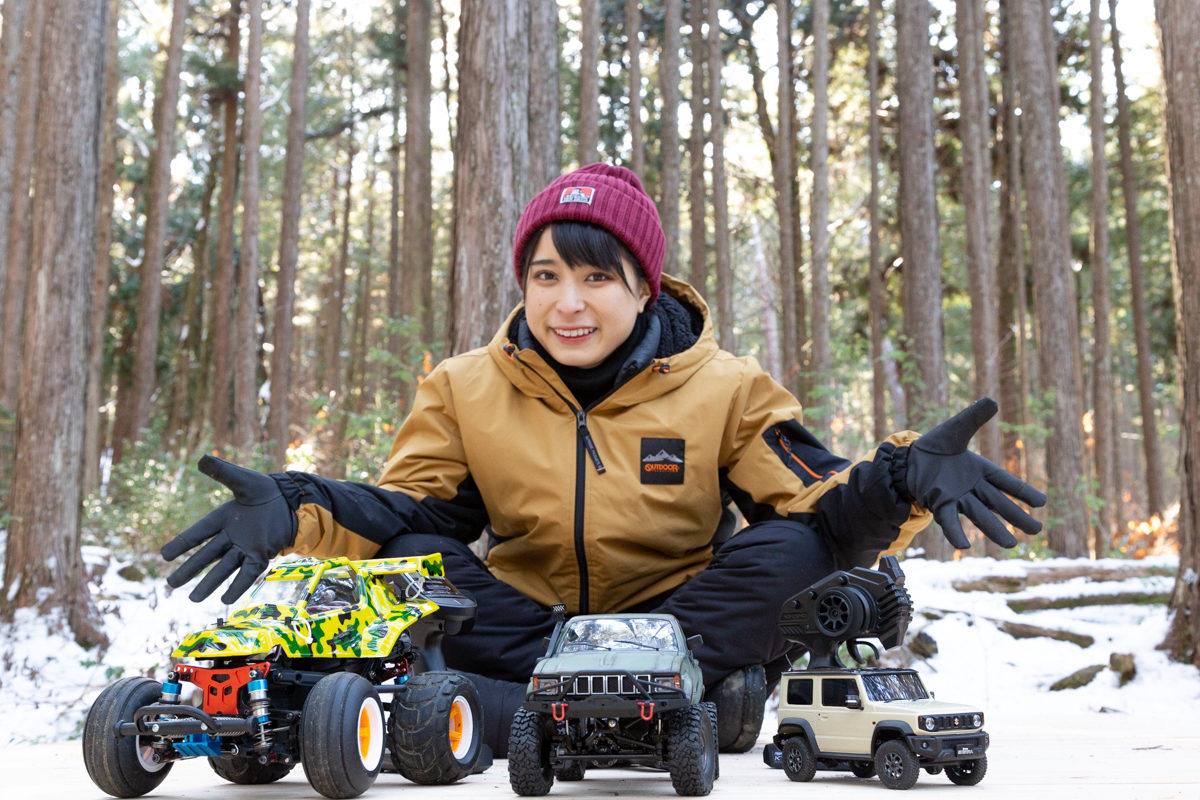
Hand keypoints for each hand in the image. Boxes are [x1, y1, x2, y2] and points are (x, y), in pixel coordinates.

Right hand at [161, 455, 296, 602]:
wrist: (293, 502)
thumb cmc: (266, 491)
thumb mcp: (243, 480)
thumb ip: (223, 472)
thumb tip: (201, 459)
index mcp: (223, 518)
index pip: (198, 532)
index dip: (182, 543)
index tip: (164, 555)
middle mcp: (231, 536)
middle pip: (206, 555)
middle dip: (189, 570)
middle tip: (171, 584)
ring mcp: (246, 547)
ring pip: (223, 569)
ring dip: (209, 583)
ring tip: (194, 599)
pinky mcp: (261, 555)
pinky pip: (247, 573)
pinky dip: (237, 586)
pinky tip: (226, 599)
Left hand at [904, 398, 1045, 549]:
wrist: (910, 459)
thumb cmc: (936, 447)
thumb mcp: (955, 429)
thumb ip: (973, 418)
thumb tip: (992, 401)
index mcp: (981, 470)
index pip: (1006, 481)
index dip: (1023, 491)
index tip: (1042, 502)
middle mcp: (972, 487)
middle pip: (999, 504)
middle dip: (1017, 517)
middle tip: (1036, 530)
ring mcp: (957, 497)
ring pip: (979, 515)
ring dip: (994, 530)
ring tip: (1011, 546)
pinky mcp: (939, 504)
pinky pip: (950, 520)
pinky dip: (956, 532)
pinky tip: (965, 545)